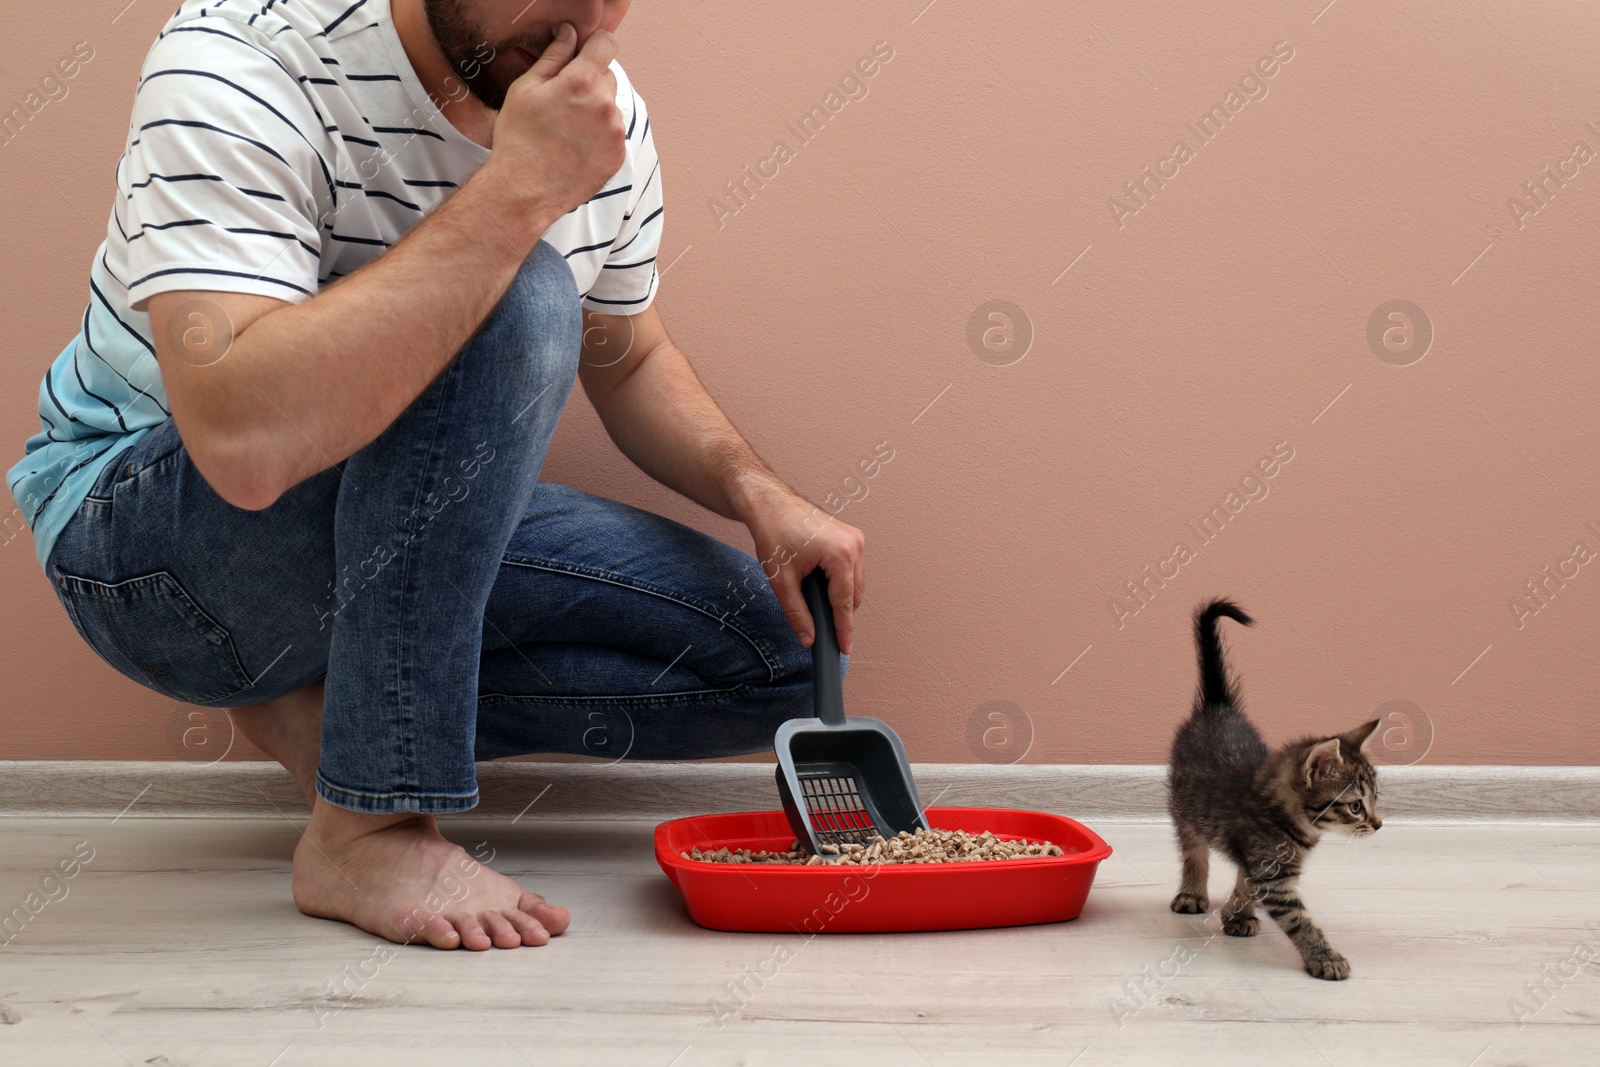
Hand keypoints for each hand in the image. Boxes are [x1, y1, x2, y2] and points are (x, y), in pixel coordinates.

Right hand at [486, 23, 625, 226]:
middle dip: (589, 82)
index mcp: (582, 81)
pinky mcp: (618, 155)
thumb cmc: (518, 139)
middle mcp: (605, 105)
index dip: (593, 45)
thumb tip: (570, 34)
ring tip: (566, 130)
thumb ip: (554, 56)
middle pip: (607, 76)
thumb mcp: (526, 89)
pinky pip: (613, 133)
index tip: (583, 54)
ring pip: (610, 106)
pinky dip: (599, 135)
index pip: (606, 43)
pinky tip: (574, 146)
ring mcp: (615, 132)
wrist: (524, 191)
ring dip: (594, 111)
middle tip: (562, 102)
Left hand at [739, 479, 866, 653]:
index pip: (844, 603)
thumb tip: (808, 638)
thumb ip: (797, 613)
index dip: (843, 629)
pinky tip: (819, 584)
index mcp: (841, 554)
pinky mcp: (851, 536)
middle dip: (838, 612)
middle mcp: (854, 544)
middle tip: (819, 629)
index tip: (844, 649)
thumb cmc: (773, 532)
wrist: (769, 502)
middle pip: (853, 595)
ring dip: (839, 596)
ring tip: (813, 599)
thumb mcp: (781, 580)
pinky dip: (839, 582)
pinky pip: (852, 570)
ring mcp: (855, 538)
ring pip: (855, 583)